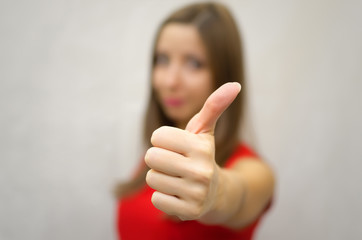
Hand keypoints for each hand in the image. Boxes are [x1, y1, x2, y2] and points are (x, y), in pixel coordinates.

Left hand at [145, 82, 240, 219]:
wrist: (215, 193)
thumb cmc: (201, 156)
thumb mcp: (205, 131)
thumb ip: (214, 106)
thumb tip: (235, 84)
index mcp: (202, 146)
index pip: (157, 136)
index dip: (162, 140)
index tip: (175, 146)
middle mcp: (201, 170)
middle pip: (151, 157)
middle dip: (159, 159)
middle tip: (175, 163)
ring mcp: (196, 193)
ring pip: (152, 178)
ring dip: (161, 178)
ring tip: (177, 178)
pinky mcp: (189, 211)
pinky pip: (156, 199)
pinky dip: (163, 196)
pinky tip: (178, 194)